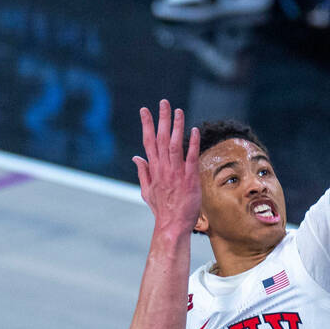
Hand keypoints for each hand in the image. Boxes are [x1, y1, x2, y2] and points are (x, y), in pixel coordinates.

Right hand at [133, 100, 201, 236]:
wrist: (171, 226)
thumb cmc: (162, 209)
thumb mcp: (146, 191)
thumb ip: (143, 172)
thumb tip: (135, 158)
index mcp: (153, 169)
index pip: (148, 142)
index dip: (146, 125)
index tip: (145, 110)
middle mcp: (163, 168)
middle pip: (160, 138)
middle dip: (162, 119)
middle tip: (164, 102)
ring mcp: (176, 173)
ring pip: (174, 145)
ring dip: (176, 127)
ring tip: (178, 110)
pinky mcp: (189, 179)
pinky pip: (191, 158)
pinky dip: (192, 144)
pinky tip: (193, 130)